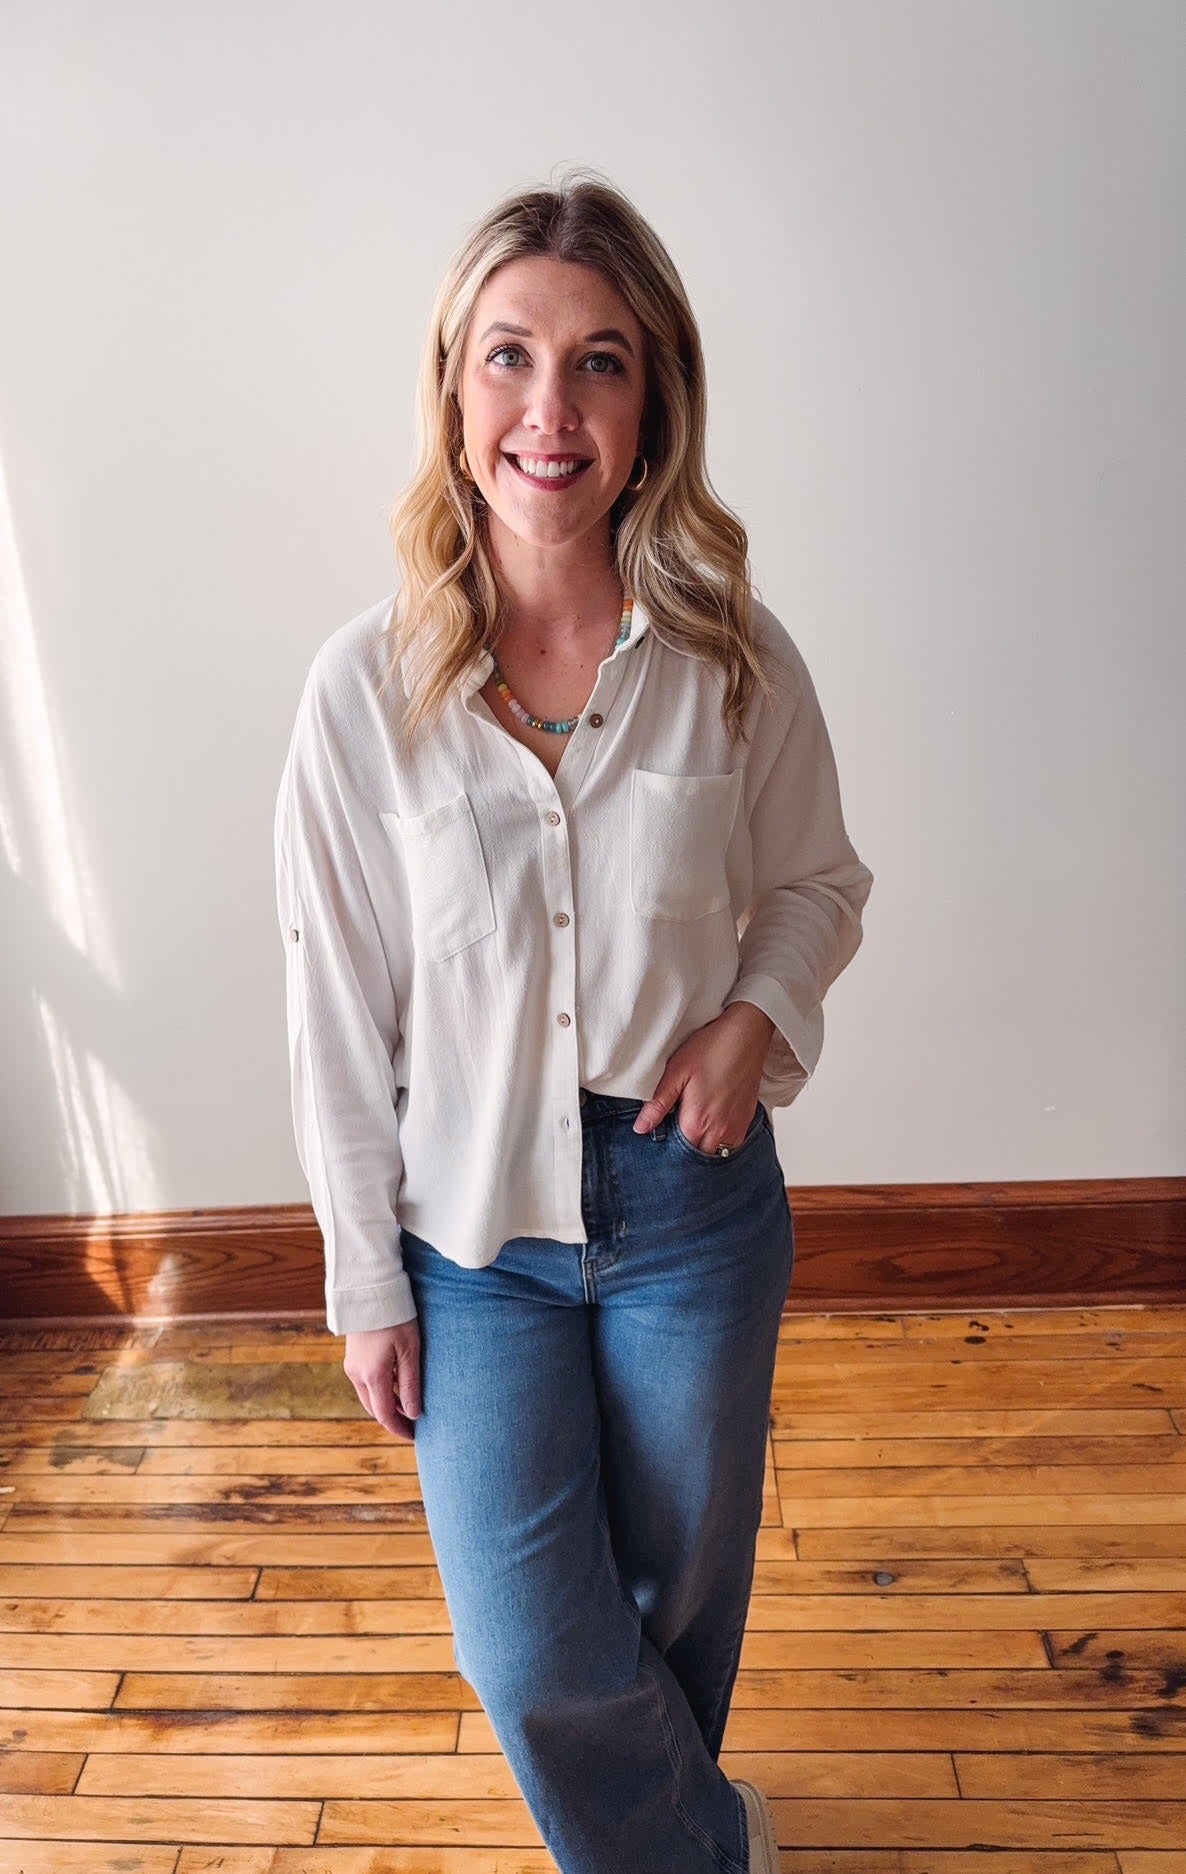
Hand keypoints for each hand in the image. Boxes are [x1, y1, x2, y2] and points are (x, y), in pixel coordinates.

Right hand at [343, 1321, 422, 1441]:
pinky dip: (380, 1391)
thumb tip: (413, 1414)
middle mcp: (357, 1374)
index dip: (399, 1429)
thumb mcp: (410, 1351)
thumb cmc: (396, 1318)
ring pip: (368, 1396)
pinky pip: (365, 1383)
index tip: (415, 1437)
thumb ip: (411, 1384)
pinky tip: (396, 1386)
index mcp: (373, 1376)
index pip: (385, 1415)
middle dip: (393, 1419)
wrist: (370, 1290)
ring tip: (408, 1406)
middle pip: (374, 1408)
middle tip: (413, 1425)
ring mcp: (352, 1365)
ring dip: (386, 1404)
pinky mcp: (352, 1356)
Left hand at [632, 1002, 775, 1151]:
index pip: (676, 1153)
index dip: (665, 1147)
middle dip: (684, 1149)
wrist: (746, 1034)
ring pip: (714, 1152)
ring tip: (693, 1124)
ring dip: (702, 1145)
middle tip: (676, 1126)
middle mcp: (719, 1131)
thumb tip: (641, 1128)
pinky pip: (730, 1144)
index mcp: (697, 1122)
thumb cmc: (712, 1048)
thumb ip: (658, 1104)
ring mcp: (736, 1128)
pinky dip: (718, 1140)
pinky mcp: (746, 1121)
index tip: (661, 1133)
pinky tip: (710, 1121)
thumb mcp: (676, 1072)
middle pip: (695, 1156)